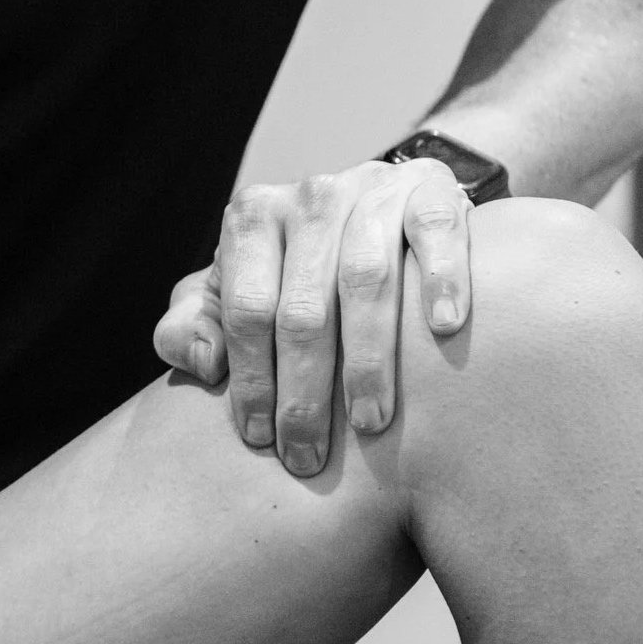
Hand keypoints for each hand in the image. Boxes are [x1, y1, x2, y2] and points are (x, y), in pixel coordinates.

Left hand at [153, 159, 472, 476]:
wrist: (379, 203)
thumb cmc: (298, 266)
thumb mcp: (234, 287)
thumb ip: (198, 324)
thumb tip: (206, 366)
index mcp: (253, 219)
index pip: (246, 309)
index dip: (251, 379)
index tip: (259, 438)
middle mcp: (309, 198)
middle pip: (302, 307)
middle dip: (303, 390)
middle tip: (309, 455)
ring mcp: (371, 189)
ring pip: (365, 278)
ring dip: (368, 358)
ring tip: (370, 421)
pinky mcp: (430, 188)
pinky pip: (435, 229)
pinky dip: (442, 277)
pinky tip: (444, 327)